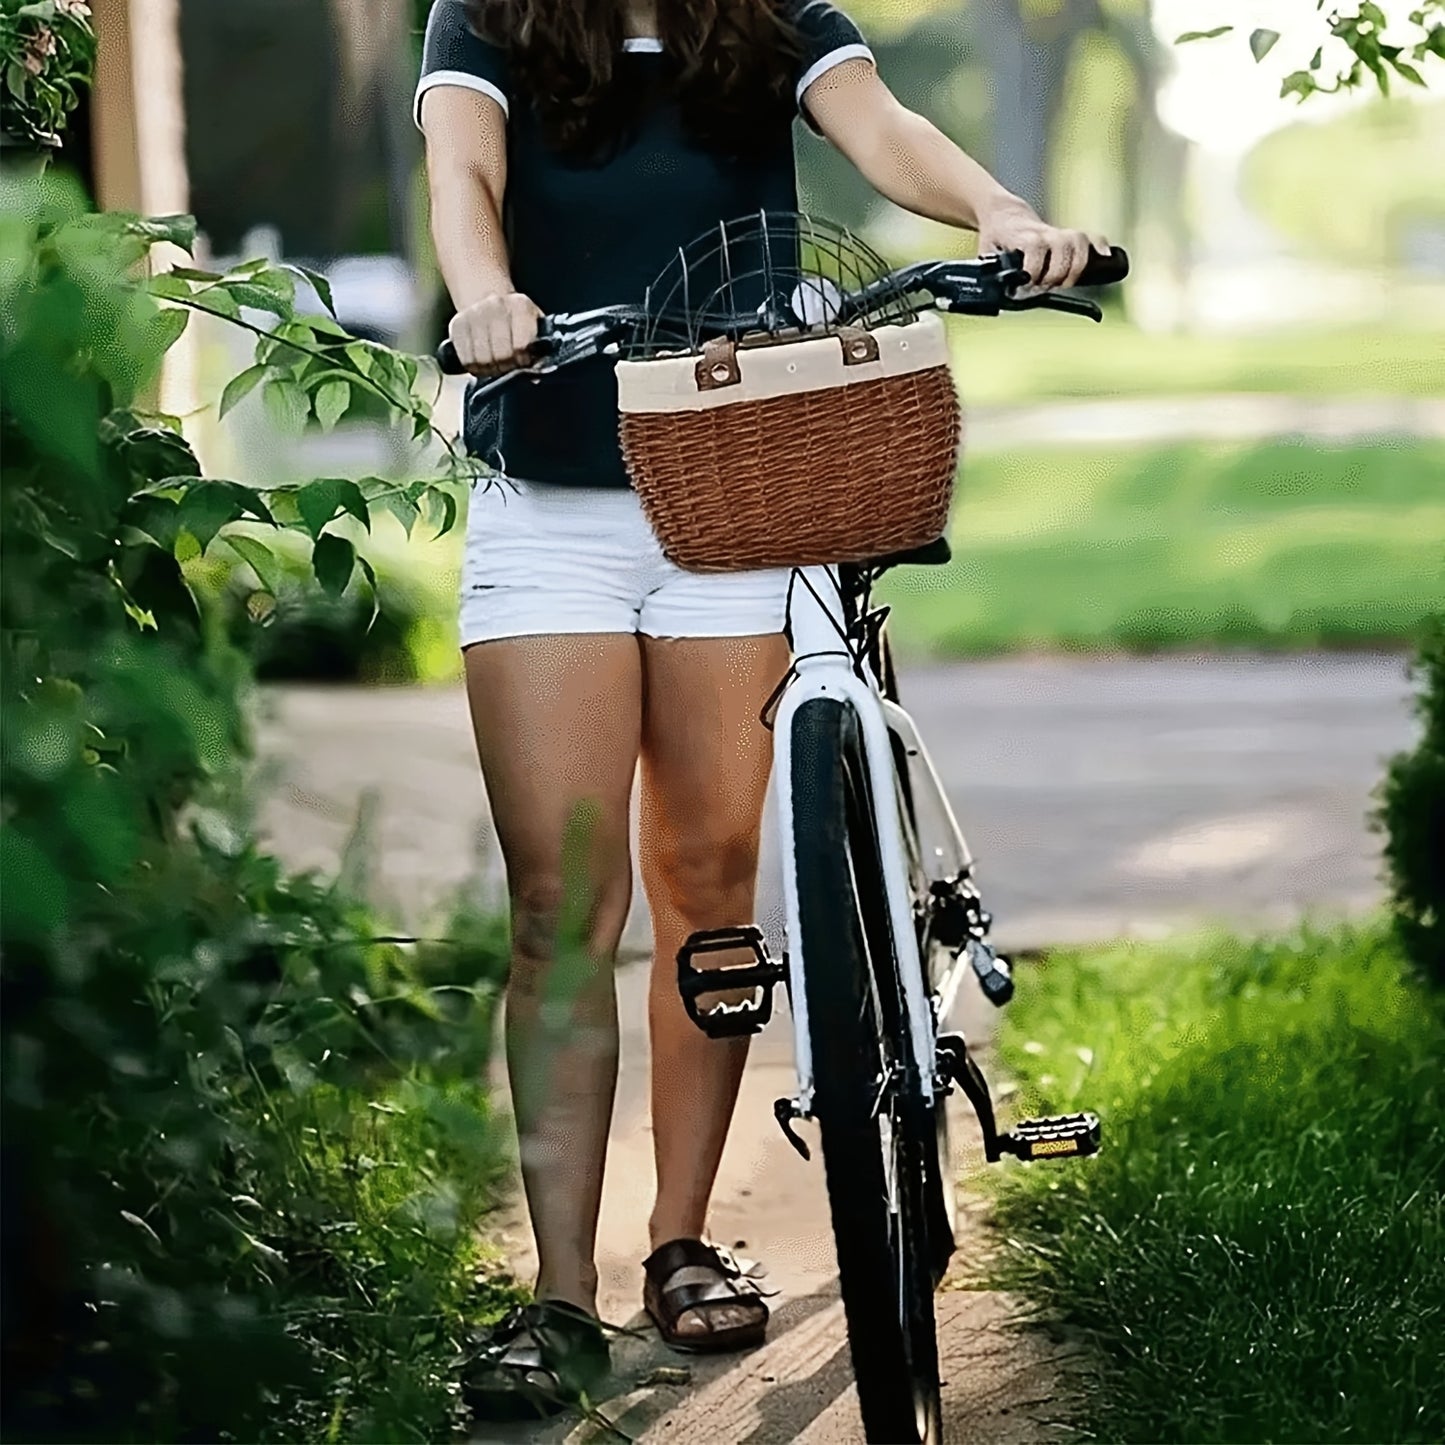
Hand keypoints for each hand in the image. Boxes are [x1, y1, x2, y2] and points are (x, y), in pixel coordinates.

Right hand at [448, 291, 541, 375]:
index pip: (520, 346)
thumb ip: (539, 350)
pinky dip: (474, 367)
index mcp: (521, 306)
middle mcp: (496, 305)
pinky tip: (481, 362)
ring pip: (481, 360)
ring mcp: (473, 314)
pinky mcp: (456, 324)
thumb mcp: (535, 327)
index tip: (522, 363)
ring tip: (494, 365)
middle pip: (500, 355)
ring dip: (489, 369)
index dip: (522, 362)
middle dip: (506, 367)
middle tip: (507, 366)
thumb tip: (534, 377)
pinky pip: (465, 359)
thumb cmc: (516, 320)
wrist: (487, 298)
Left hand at [976, 196, 1109, 289]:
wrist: (1003, 215)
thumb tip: (991, 294)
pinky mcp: (1067, 237)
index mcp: (1023, 236)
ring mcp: (1057, 234)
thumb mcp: (984, 255)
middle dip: (1058, 273)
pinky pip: (1090, 237)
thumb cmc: (995, 238)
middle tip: (1045, 286)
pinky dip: (1100, 246)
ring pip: (1079, 242)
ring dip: (1078, 266)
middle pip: (1064, 247)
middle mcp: (1044, 233)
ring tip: (1066, 282)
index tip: (1027, 283)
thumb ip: (988, 273)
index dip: (1034, 269)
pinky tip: (1106, 257)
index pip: (1036, 248)